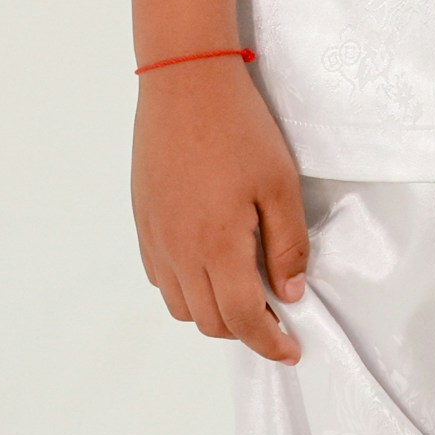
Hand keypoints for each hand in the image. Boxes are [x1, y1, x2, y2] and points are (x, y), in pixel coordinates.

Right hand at [130, 59, 308, 362]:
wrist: (184, 85)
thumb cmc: (240, 129)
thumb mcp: (280, 184)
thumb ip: (287, 244)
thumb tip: (290, 293)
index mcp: (216, 245)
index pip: (241, 318)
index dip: (268, 342)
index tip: (291, 349)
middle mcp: (178, 252)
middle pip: (208, 321)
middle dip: (245, 329)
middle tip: (277, 313)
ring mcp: (155, 239)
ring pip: (180, 306)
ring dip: (213, 311)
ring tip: (246, 289)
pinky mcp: (142, 224)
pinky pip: (161, 278)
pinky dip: (187, 288)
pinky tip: (212, 265)